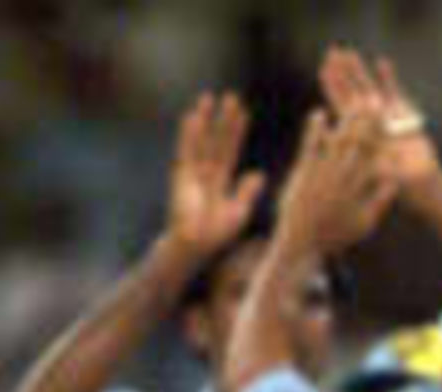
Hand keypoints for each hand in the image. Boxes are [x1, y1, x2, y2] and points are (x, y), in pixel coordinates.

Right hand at [166, 93, 265, 263]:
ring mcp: (193, 170)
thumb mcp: (239, 212)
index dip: (237, 131)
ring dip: (205, 119)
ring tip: (208, 97)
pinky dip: (189, 134)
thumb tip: (260, 173)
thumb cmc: (216, 234)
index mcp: (222, 178)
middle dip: (224, 119)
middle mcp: (207, 170)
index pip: (231, 149)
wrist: (195, 245)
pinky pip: (186, 150)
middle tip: (231, 96)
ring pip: (201, 140)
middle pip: (217, 139)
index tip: (244, 112)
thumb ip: (247, 192)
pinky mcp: (181, 175)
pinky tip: (192, 117)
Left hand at [276, 108, 396, 259]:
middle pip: (359, 145)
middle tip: (374, 100)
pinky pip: (311, 147)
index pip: (374, 159)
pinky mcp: (304, 173)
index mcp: (358, 191)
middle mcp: (343, 180)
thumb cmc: (335, 236)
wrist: (303, 244)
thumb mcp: (364, 223)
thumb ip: (380, 201)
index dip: (382, 138)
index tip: (390, 121)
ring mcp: (323, 176)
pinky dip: (315, 130)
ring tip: (354, 101)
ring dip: (346, 121)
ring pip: (338, 143)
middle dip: (367, 122)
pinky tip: (319, 113)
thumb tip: (395, 181)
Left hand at [319, 45, 441, 198]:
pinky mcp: (405, 113)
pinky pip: (394, 91)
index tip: (323, 70)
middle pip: (352, 93)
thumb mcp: (375, 172)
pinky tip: (383, 62)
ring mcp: (386, 115)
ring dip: (360, 70)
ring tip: (349, 52)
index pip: (342, 106)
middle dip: (343, 73)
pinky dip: (389, 78)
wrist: (421, 184)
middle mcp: (369, 122)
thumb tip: (345, 147)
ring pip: (370, 88)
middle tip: (332, 51)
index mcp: (358, 135)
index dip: (333, 88)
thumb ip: (359, 157)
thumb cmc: (397, 184)